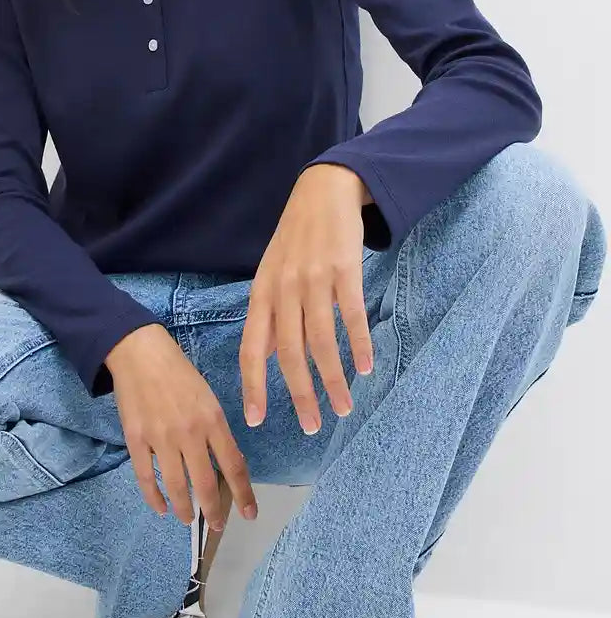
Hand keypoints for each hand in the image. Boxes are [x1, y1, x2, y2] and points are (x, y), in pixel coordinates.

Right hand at [105, 323, 258, 526]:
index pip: (234, 466)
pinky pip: (146, 477)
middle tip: (216, 525)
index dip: (243, 494)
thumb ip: (216, 430)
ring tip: (188, 521)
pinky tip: (161, 508)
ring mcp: (161, 438)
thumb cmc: (178, 372)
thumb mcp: (208, 397)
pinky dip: (154, 498)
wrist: (140, 353)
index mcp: (212, 420)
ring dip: (184, 509)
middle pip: (205, 483)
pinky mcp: (137, 440)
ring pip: (176, 485)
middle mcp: (190, 433)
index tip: (250, 513)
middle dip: (213, 510)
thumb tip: (225, 462)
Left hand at [239, 164, 374, 433]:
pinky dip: (358, 345)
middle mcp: (283, 290)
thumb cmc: (296, 240)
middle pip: (290, 354)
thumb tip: (269, 357)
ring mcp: (313, 279)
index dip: (253, 386)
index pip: (251, 349)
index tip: (256, 420)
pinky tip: (365, 368)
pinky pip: (351, 317)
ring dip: (334, 380)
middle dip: (301, 395)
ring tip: (344, 407)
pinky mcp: (344, 270)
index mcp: (262, 294)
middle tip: (312, 427)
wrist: (323, 191)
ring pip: (321, 341)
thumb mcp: (273, 276)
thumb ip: (272, 317)